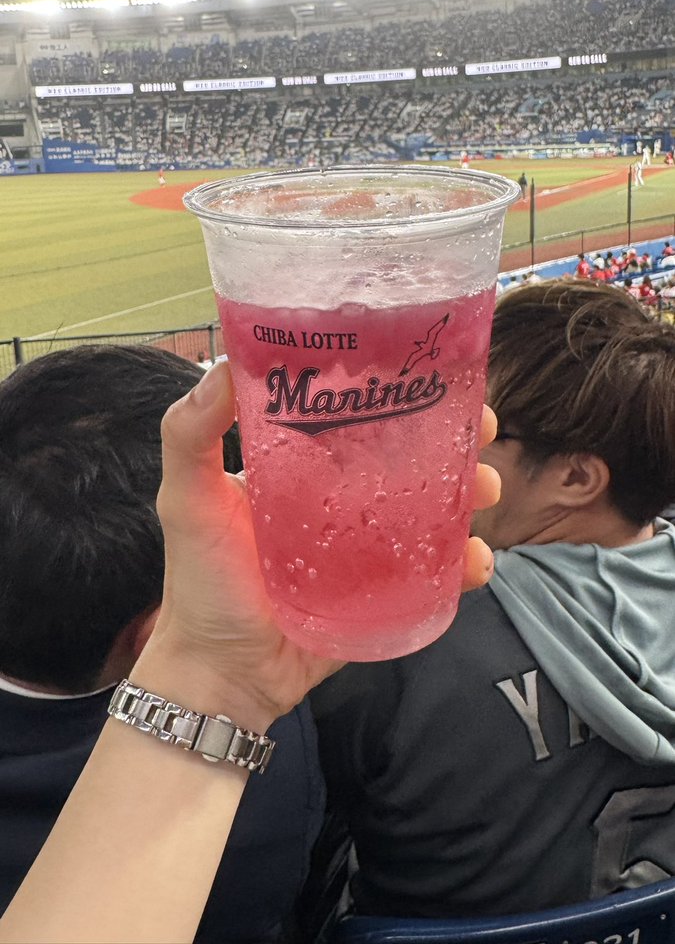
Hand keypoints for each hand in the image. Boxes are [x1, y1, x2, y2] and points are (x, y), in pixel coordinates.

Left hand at [151, 362, 498, 730]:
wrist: (221, 676)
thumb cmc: (201, 581)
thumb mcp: (188, 498)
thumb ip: (190, 433)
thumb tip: (223, 366)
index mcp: (302, 467)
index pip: (358, 415)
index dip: (398, 392)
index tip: (431, 372)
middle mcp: (341, 499)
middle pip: (411, 457)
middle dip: (454, 439)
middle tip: (481, 429)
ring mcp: (369, 548)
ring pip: (434, 510)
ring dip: (470, 494)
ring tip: (485, 490)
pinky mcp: (386, 596)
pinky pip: (436, 573)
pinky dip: (465, 563)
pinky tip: (475, 560)